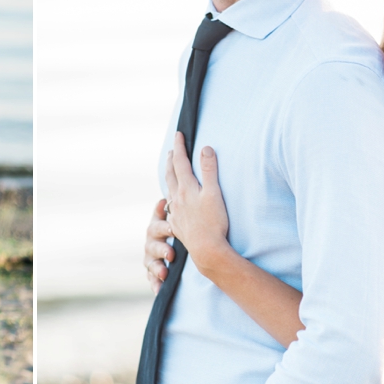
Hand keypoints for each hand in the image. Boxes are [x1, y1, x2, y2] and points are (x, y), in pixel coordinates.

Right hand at [144, 199, 174, 294]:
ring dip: (156, 267)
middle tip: (171, 254)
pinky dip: (155, 284)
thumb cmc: (181, 228)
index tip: (172, 229)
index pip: (156, 226)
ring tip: (164, 273)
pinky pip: (151, 279)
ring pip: (149, 262)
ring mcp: (150, 258)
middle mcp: (151, 242)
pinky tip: (159, 290)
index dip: (162, 227)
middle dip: (161, 249)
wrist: (181, 247)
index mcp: (157, 227)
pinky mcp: (152, 272)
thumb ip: (173, 209)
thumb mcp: (178, 218)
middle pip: (151, 244)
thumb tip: (164, 199)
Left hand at [163, 133, 231, 272]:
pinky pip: (171, 205)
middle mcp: (177, 198)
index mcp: (186, 188)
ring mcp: (175, 212)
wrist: (206, 249)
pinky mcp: (177, 225)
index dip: (180, 146)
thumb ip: (209, 170)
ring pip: (169, 189)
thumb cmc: (213, 222)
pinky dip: (171, 196)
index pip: (180, 162)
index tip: (178, 134)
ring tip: (170, 171)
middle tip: (172, 149)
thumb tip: (205, 148)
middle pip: (170, 174)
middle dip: (171, 159)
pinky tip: (173, 201)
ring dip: (169, 176)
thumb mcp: (214, 193)